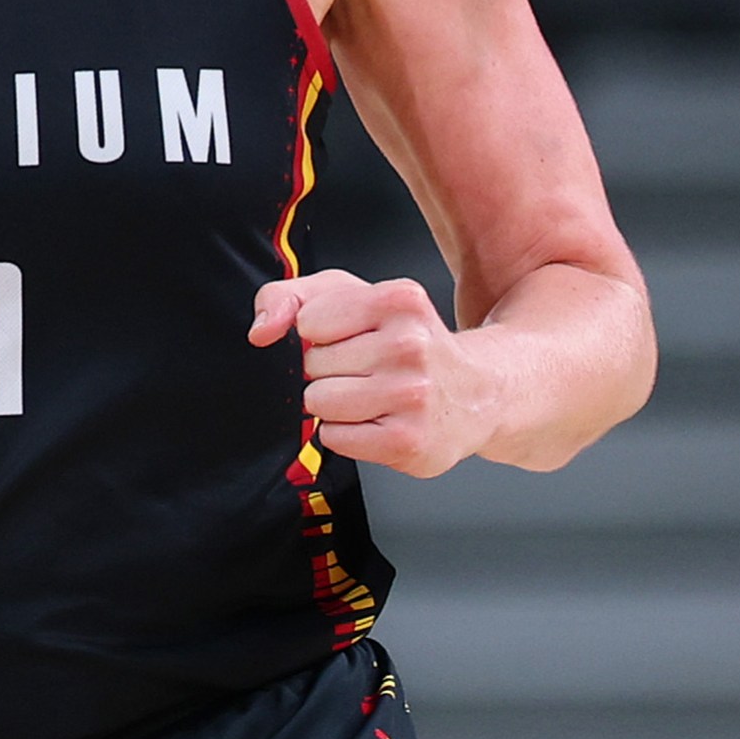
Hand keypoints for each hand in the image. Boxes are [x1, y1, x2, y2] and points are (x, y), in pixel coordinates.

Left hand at [249, 270, 490, 478]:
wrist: (477, 392)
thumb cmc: (408, 342)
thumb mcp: (354, 297)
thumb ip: (292, 296)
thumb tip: (261, 331)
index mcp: (399, 300)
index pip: (309, 321)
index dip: (320, 333)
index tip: (351, 337)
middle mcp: (409, 346)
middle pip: (313, 365)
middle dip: (329, 370)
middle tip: (368, 370)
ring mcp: (411, 396)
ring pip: (319, 402)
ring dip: (334, 404)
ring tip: (372, 396)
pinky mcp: (407, 442)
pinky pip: (333, 437)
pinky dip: (345, 432)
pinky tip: (378, 420)